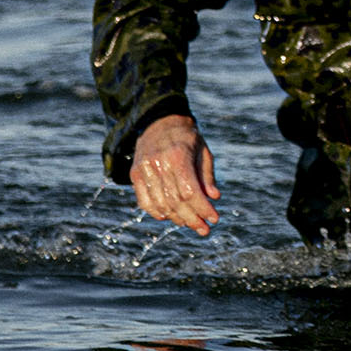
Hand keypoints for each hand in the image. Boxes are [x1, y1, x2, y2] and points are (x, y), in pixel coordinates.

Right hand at [129, 113, 218, 231]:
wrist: (158, 122)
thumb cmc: (186, 137)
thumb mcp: (203, 151)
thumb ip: (207, 175)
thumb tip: (214, 198)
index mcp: (178, 155)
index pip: (190, 191)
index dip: (202, 208)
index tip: (215, 219)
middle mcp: (158, 163)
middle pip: (175, 201)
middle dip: (193, 219)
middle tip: (205, 229)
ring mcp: (144, 169)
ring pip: (160, 205)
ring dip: (177, 219)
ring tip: (192, 225)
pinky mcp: (135, 174)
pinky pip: (145, 202)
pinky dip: (157, 213)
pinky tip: (170, 218)